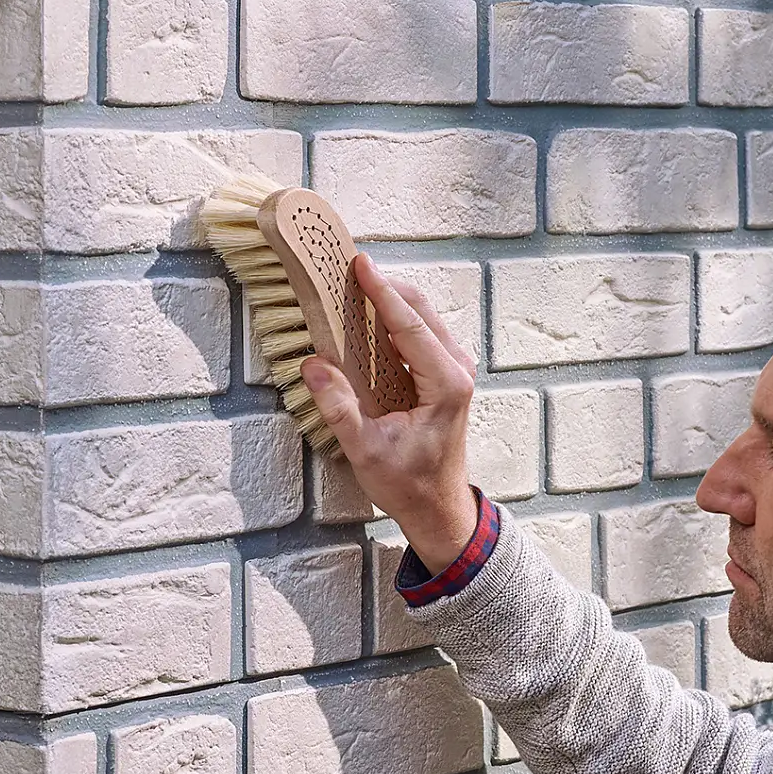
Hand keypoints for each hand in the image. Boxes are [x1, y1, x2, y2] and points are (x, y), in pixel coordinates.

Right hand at [302, 254, 479, 572]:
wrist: (438, 508)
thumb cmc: (409, 484)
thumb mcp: (365, 451)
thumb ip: (339, 407)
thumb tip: (314, 365)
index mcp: (445, 384)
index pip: (410, 324)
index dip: (382, 292)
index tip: (360, 264)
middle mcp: (457, 372)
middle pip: (421, 311)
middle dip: (386, 287)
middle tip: (349, 269)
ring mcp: (456, 372)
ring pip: (424, 320)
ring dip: (392, 301)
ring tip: (355, 288)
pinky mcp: (446, 378)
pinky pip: (422, 335)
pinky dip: (397, 320)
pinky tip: (371, 318)